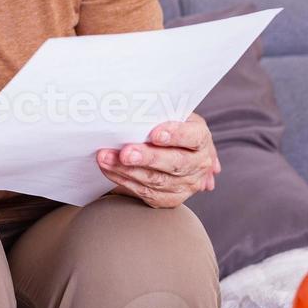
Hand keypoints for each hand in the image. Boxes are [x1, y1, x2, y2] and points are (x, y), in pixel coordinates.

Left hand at [95, 113, 219, 208]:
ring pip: (156, 180)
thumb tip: (139, 108)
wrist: (177, 152)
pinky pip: (145, 192)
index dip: (176, 135)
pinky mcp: (169, 199)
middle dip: (147, 158)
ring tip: (105, 158)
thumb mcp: (173, 114)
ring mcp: (186, 185)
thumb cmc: (170, 126)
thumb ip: (161, 113)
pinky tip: (108, 168)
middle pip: (175, 163)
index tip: (155, 133)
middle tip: (125, 152)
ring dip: (127, 169)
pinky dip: (123, 180)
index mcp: (201, 139)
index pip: (193, 137)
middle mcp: (198, 165)